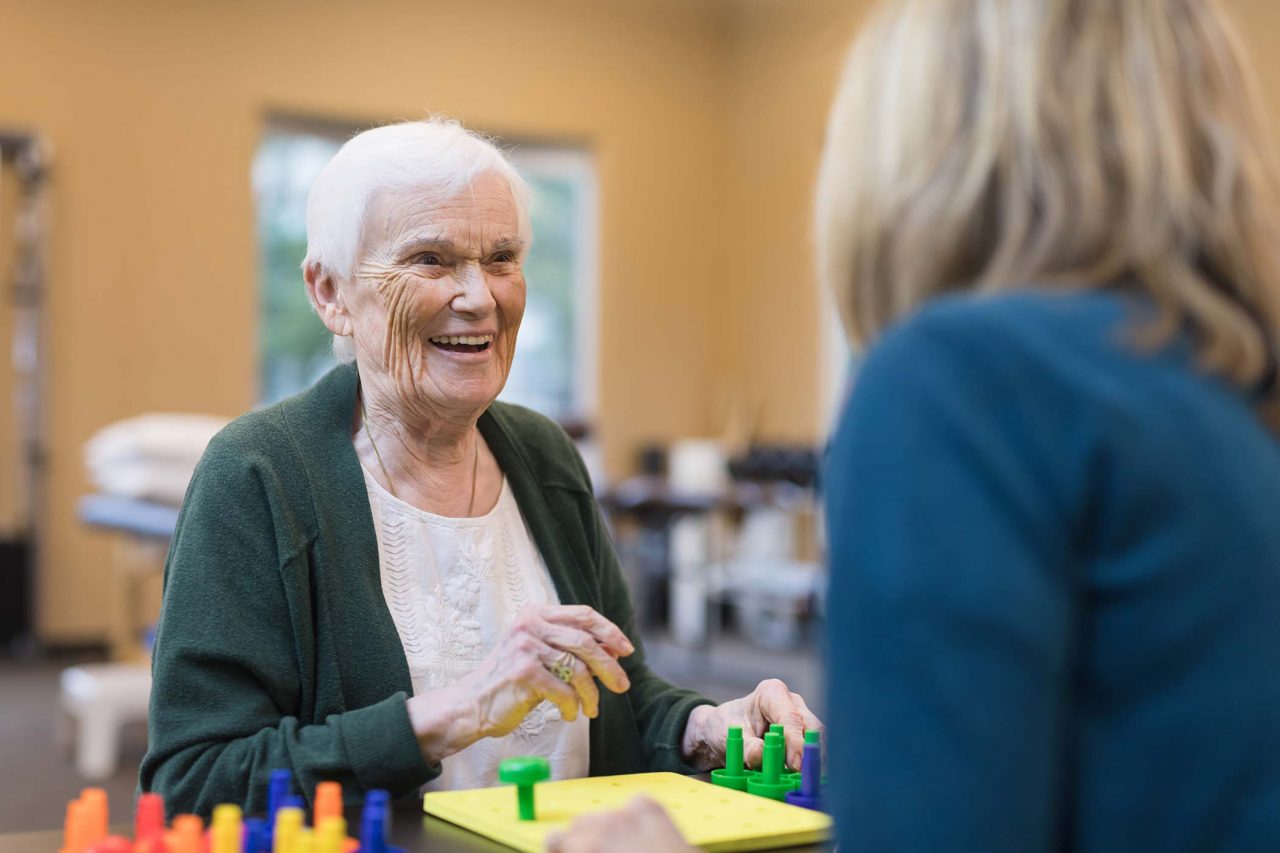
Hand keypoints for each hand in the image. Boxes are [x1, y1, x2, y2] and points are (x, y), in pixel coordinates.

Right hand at [407, 604, 634, 763]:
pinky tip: (571, 714)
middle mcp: (530, 624)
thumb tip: (615, 651)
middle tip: (622, 685)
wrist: (473, 704)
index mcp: (536, 613)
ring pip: (577, 668)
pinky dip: (573, 705)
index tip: (626, 650)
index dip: (610, 632)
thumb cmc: (512, 682)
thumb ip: (571, 648)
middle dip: (609, 666)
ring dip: (591, 693)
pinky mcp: (523, 671)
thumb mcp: (542, 656)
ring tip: (592, 708)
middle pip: (585, 641)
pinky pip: (563, 690)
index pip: (584, 615)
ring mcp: (525, 646)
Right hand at [545, 796, 694, 852]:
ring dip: (608, 828)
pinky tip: (646, 837)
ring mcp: (624, 811)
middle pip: (578, 824)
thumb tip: (574, 849)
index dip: (562, 849)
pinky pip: (631, 806)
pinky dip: (634, 818)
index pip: (554, 839)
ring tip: (627, 849)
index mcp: (585, 849)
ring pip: (603, 814)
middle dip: (584, 838)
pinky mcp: (647, 804)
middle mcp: (600, 826)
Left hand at [680, 678, 822, 770]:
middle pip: (811, 728)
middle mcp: (792, 703)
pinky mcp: (802, 737)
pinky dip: (809, 767)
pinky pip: (812, 752)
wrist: (722, 731)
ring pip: (816, 742)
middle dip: (809, 753)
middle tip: (804, 777)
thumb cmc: (725, 726)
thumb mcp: (728, 736)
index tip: (795, 765)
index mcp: (772, 693)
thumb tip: (760, 755)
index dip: (795, 742)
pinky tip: (805, 782)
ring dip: (812, 762)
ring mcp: (800, 720)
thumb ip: (745, 747)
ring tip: (805, 783)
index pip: (791, 717)